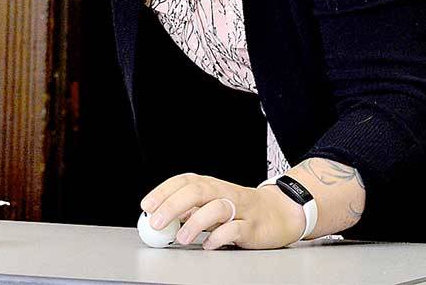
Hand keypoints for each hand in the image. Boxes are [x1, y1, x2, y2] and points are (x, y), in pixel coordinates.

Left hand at [141, 173, 305, 249]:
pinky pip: (234, 230)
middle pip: (196, 192)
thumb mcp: (211, 203)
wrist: (279, 212)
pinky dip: (219, 237)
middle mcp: (223, 192)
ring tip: (180, 238)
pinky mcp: (252, 227)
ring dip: (195, 222)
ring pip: (216, 208)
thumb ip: (188, 208)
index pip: (183, 182)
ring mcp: (239, 209)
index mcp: (210, 184)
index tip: (146, 205)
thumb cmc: (239, 208)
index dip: (163, 192)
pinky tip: (208, 244)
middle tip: (156, 222)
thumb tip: (158, 216)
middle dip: (172, 205)